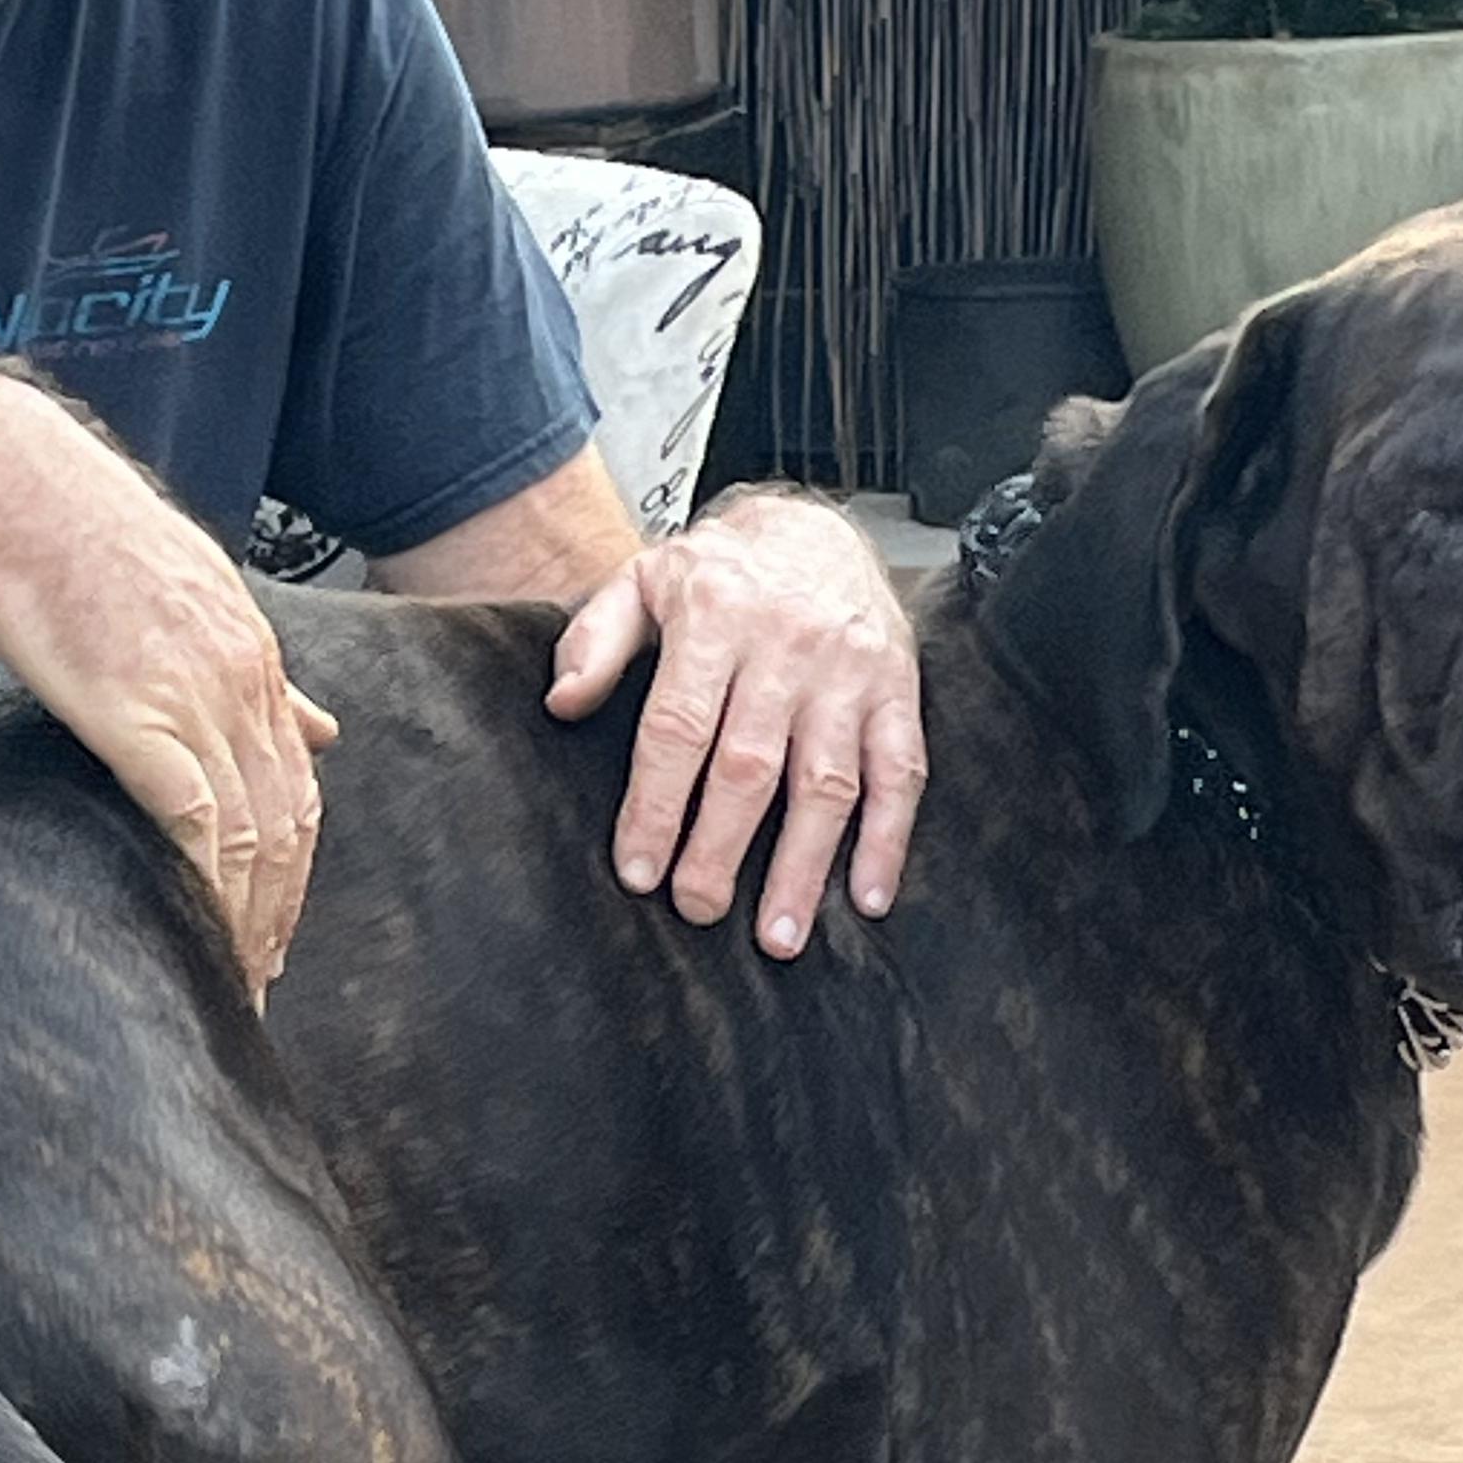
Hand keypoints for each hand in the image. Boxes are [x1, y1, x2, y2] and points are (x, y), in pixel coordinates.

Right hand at [0, 375, 335, 991]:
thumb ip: (267, 674)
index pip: (301, 787)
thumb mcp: (205, 596)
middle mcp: (247, 687)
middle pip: (290, 827)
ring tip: (234, 978)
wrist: (20, 489)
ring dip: (248, 920)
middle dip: (281, 912)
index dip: (295, 868)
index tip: (278, 925)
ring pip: (253, 838)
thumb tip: (327, 727)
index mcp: (260, 662)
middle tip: (263, 977)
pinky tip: (202, 932)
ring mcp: (200, 702)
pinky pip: (198, 823)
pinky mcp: (143, 718)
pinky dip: (210, 889)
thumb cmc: (87, 538)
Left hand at [545, 488, 925, 958]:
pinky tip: (867, 897)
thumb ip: (596, 639)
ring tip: (778, 937)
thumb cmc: (723, 571)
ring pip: (826, 783)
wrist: (819, 526)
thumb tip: (562, 704)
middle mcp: (787, 646)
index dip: (655, 806)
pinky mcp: (898, 692)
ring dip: (802, 867)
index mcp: (715, 617)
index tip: (637, 872)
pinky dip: (887, 840)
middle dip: (719, 850)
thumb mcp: (644, 578)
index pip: (678, 727)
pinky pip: (900, 774)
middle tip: (697, 910)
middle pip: (749, 766)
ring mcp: (850, 673)